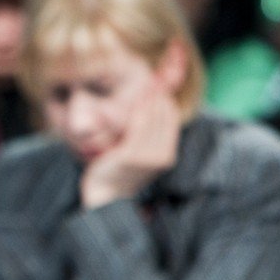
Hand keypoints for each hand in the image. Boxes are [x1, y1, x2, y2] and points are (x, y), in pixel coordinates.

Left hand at [78, 82, 180, 209]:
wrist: (106, 197)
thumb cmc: (122, 173)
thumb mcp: (143, 156)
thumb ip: (150, 137)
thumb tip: (152, 110)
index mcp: (167, 157)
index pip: (172, 122)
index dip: (167, 103)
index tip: (159, 89)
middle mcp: (161, 157)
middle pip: (164, 118)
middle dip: (159, 99)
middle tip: (152, 83)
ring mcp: (146, 157)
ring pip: (151, 120)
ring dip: (149, 102)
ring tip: (145, 89)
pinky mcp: (129, 156)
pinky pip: (136, 128)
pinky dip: (138, 113)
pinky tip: (135, 104)